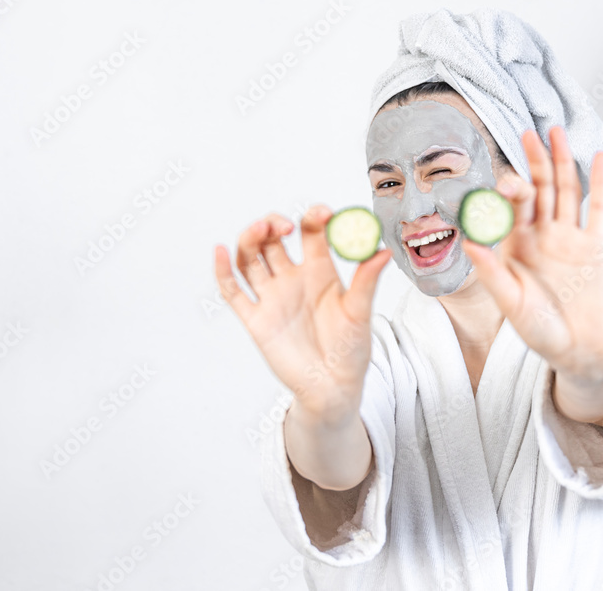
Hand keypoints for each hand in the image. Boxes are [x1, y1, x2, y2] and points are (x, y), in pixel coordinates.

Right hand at [213, 206, 391, 421]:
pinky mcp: (256, 319)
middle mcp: (293, 279)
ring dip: (250, 239)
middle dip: (274, 224)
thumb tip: (383, 251)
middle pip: (274, 239)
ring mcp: (272, 297)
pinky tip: (220, 251)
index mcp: (321, 271)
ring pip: (251, 258)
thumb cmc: (351, 351)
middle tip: (284, 225)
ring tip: (260, 230)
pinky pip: (233, 292)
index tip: (322, 213)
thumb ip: (366, 282)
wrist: (333, 389)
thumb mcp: (360, 314)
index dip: (314, 218)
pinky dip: (222, 271)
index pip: (311, 233)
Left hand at [460, 126, 602, 385]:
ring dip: (560, 161)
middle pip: (537, 190)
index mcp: (515, 246)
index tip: (501, 180)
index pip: (508, 210)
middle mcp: (541, 235)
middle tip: (526, 133)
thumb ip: (492, 273)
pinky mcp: (596, 244)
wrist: (579, 350)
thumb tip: (468, 243)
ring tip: (555, 132)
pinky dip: (598, 182)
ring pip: (564, 190)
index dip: (505, 192)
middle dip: (532, 162)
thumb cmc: (540, 331)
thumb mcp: (511, 304)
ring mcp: (569, 237)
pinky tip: (596, 157)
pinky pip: (598, 207)